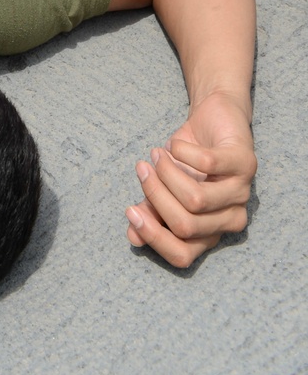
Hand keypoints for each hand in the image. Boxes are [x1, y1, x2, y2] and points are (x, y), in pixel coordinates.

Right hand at [125, 91, 255, 267]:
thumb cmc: (188, 159)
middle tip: (142, 169)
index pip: (182, 255)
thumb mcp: (164, 186)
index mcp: (210, 233)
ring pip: (196, 199)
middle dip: (155, 196)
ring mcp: (241, 193)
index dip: (153, 237)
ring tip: (157, 154)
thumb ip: (151, 210)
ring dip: (167, 172)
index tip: (129, 210)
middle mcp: (230, 220)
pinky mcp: (245, 164)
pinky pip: (207, 165)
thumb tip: (132, 235)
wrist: (215, 119)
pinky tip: (175, 145)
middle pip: (185, 225)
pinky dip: (182, 152)